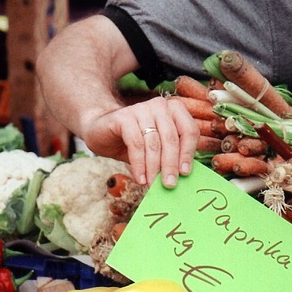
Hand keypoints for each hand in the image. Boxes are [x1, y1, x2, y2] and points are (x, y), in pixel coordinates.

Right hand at [81, 96, 200, 187]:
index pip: (189, 131)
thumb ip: (171, 157)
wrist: (101, 131)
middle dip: (170, 165)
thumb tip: (184, 178)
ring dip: (153, 168)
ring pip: (153, 143)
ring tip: (152, 185)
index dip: (188, 153)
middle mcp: (160, 106)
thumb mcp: (157, 148)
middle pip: (171, 139)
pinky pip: (135, 144)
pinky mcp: (124, 117)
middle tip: (169, 185)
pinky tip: (140, 178)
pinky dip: (138, 164)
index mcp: (175, 110)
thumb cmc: (134, 142)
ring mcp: (141, 108)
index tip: (185, 173)